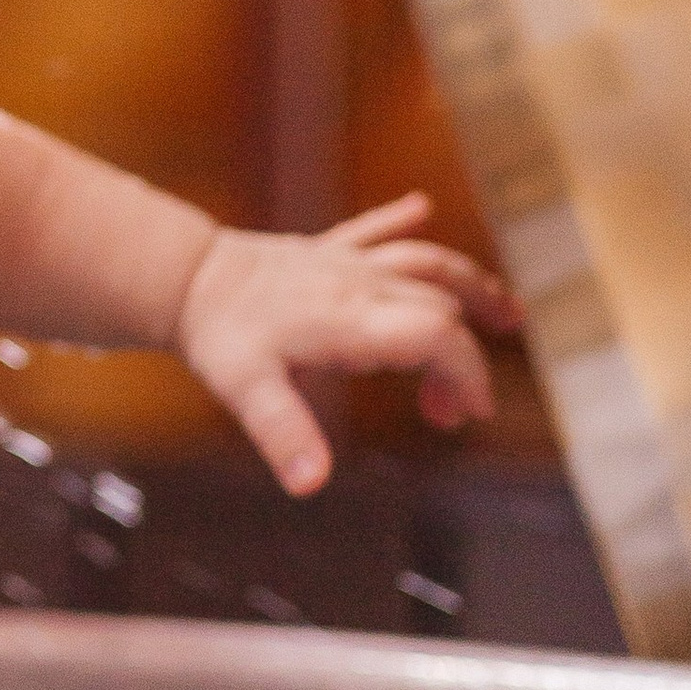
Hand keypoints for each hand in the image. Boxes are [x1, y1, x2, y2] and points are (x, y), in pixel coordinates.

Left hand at [175, 193, 519, 498]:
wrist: (183, 276)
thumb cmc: (220, 335)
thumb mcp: (247, 393)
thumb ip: (285, 435)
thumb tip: (310, 484)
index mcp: (352, 318)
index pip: (436, 335)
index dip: (466, 372)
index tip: (466, 413)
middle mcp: (360, 283)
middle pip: (440, 308)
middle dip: (461, 361)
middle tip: (445, 415)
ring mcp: (344, 262)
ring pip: (424, 261)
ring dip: (468, 284)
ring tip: (506, 312)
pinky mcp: (324, 250)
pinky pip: (372, 229)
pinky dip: (399, 220)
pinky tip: (418, 205)